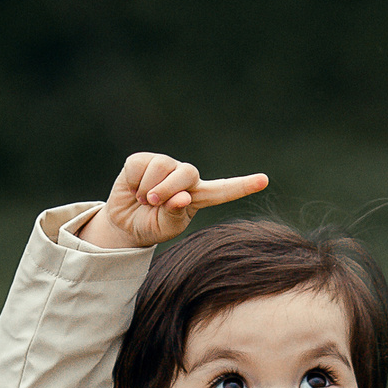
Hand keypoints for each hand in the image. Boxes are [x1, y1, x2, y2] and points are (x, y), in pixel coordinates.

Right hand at [77, 152, 268, 248]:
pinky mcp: (143, 159)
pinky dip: (134, 182)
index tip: (263, 180)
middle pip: (188, 172)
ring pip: (163, 166)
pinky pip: (141, 165)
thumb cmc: (152, 225)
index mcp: (198, 195)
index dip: (243, 185)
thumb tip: (182, 196)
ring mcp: (165, 165)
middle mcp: (184, 176)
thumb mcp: (166, 227)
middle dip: (169, 189)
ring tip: (143, 199)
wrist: (124, 224)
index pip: (223, 190)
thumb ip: (175, 214)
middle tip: (152, 203)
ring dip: (149, 188)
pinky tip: (133, 189)